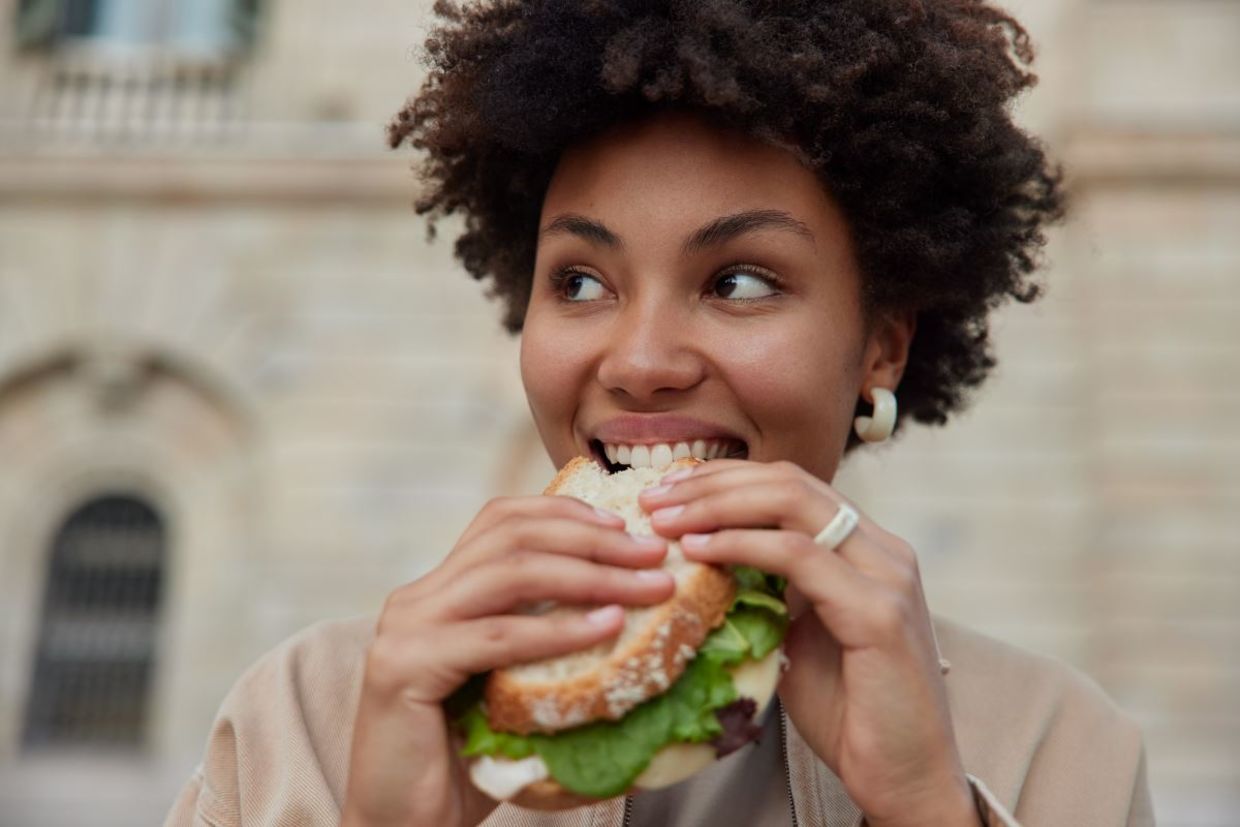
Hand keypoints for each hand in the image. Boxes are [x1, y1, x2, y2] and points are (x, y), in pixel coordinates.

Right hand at [342, 495, 675, 826]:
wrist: (403, 826)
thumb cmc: (465, 764)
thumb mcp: (510, 685)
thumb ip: (544, 641)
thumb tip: (629, 610)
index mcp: (438, 591)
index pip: (502, 520)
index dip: (566, 512)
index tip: (626, 526)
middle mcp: (416, 598)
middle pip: (513, 537)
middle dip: (593, 541)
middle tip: (653, 555)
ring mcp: (407, 628)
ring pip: (510, 574)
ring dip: (590, 575)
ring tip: (646, 589)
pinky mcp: (405, 668)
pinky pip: (497, 637)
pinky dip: (557, 630)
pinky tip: (606, 628)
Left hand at [638, 460, 977, 826]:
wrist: (903, 775)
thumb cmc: (848, 711)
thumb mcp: (796, 632)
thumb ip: (767, 589)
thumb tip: (702, 555)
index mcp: (866, 548)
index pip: (789, 484)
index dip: (725, 478)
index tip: (667, 489)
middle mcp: (882, 549)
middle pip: (788, 482)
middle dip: (712, 483)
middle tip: (653, 498)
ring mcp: (886, 575)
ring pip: (792, 505)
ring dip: (717, 506)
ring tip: (664, 519)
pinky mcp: (879, 611)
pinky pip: (798, 557)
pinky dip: (741, 546)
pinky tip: (698, 551)